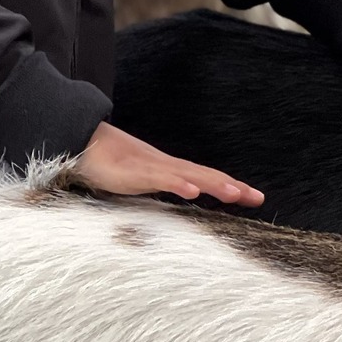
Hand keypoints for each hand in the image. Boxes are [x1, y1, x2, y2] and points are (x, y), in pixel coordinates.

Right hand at [75, 122, 263, 206]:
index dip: (231, 186)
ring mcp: (153, 167)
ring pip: (189, 176)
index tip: (255, 197)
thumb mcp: (142, 180)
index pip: (207, 178)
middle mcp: (167, 166)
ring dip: (213, 184)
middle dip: (233, 187)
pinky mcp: (135, 172)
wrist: (83, 141)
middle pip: (206, 175)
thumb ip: (161, 188)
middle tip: (257, 198)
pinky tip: (192, 191)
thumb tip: (179, 199)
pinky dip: (178, 184)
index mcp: (171, 170)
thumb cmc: (112, 163)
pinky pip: (160, 179)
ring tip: (235, 194)